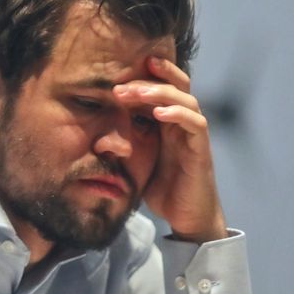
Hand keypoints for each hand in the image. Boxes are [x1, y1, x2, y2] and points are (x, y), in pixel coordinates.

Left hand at [114, 56, 227, 242]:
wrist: (186, 217)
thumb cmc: (161, 190)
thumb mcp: (136, 162)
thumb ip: (123, 143)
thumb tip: (91, 133)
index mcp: (168, 123)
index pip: (161, 88)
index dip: (143, 78)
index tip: (115, 75)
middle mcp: (183, 124)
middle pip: (176, 85)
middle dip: (149, 80)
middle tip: (120, 86)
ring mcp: (194, 135)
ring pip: (186, 100)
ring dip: (161, 93)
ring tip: (137, 94)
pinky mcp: (201, 150)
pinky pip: (196, 124)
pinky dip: (179, 114)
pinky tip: (159, 114)